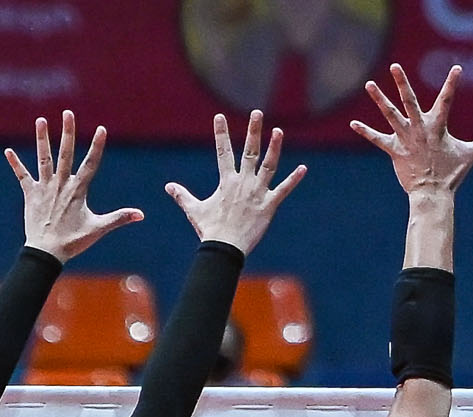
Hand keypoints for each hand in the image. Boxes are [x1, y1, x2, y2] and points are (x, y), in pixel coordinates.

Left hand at [8, 112, 143, 262]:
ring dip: (42, 139)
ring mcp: (44, 187)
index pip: (90, 163)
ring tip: (41, 120)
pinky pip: (22, 176)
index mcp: (78, 190)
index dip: (97, 146)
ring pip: (44, 158)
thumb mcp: (98, 228)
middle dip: (68, 132)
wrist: (47, 252)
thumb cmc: (74, 241)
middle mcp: (61, 184)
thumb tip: (141, 215)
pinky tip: (8, 151)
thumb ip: (119, 218)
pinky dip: (15, 164)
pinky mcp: (31, 194)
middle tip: (68, 113)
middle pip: (65, 153)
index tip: (101, 129)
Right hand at [167, 111, 306, 255]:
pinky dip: (294, 179)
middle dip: (253, 131)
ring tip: (278, 131)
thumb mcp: (194, 210)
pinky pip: (283, 190)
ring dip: (274, 147)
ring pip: (268, 165)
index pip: (223, 152)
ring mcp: (257, 193)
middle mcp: (243, 183)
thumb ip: (182, 196)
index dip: (221, 134)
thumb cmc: (210, 230)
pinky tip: (303, 168)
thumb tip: (168, 187)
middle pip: (249, 152)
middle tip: (257, 113)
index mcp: (226, 182)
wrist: (224, 248)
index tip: (220, 116)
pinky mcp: (269, 206)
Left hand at [351, 64, 472, 196]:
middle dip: (402, 84)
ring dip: (379, 100)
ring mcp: (406, 139)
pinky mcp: (394, 150)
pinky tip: (353, 124)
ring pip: (390, 115)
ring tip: (369, 84)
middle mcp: (420, 129)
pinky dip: (365, 132)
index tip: (457, 69)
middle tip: (395, 67)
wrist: (433, 195)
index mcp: (438, 127)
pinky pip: (378, 139)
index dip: (452, 84)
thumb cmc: (452, 173)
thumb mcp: (472, 155)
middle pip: (409, 102)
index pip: (447, 101)